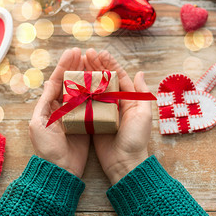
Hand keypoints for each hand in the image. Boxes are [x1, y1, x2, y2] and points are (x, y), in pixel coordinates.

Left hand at [29, 48, 89, 177]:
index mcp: (49, 106)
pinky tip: (102, 81)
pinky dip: (97, 91)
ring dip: (87, 75)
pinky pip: (92, 103)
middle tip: (85, 52)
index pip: (57, 80)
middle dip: (76, 66)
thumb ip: (45, 103)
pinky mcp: (87, 122)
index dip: (64, 65)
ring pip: (83, 90)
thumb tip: (50, 83)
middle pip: (70, 81)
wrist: (60, 169)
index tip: (73, 52)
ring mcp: (76, 114)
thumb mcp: (39, 123)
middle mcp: (63, 107)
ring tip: (94, 62)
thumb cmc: (47, 148)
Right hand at [84, 49, 151, 184]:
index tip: (100, 52)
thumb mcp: (143, 115)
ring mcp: (102, 111)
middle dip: (95, 65)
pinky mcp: (92, 121)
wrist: (124, 163)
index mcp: (128, 99)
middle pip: (104, 80)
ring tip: (77, 63)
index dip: (109, 63)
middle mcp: (114, 103)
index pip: (118, 76)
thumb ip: (142, 94)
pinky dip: (78, 93)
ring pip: (93, 89)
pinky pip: (84, 104)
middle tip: (85, 53)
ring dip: (86, 76)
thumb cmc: (136, 139)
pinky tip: (71, 83)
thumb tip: (140, 72)